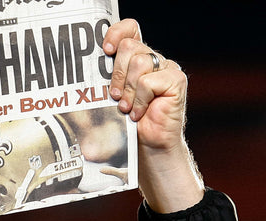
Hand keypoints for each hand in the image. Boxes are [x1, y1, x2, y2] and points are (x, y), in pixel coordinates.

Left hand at [103, 19, 203, 211]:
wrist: (149, 148)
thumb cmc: (131, 125)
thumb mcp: (115, 97)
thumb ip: (109, 77)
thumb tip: (89, 65)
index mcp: (139, 58)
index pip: (130, 29)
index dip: (117, 33)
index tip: (105, 50)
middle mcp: (154, 60)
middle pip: (130, 47)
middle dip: (117, 74)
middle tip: (115, 97)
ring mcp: (167, 68)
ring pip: (139, 63)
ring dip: (129, 91)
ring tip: (127, 109)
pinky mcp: (176, 81)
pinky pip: (149, 81)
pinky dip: (140, 100)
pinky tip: (140, 113)